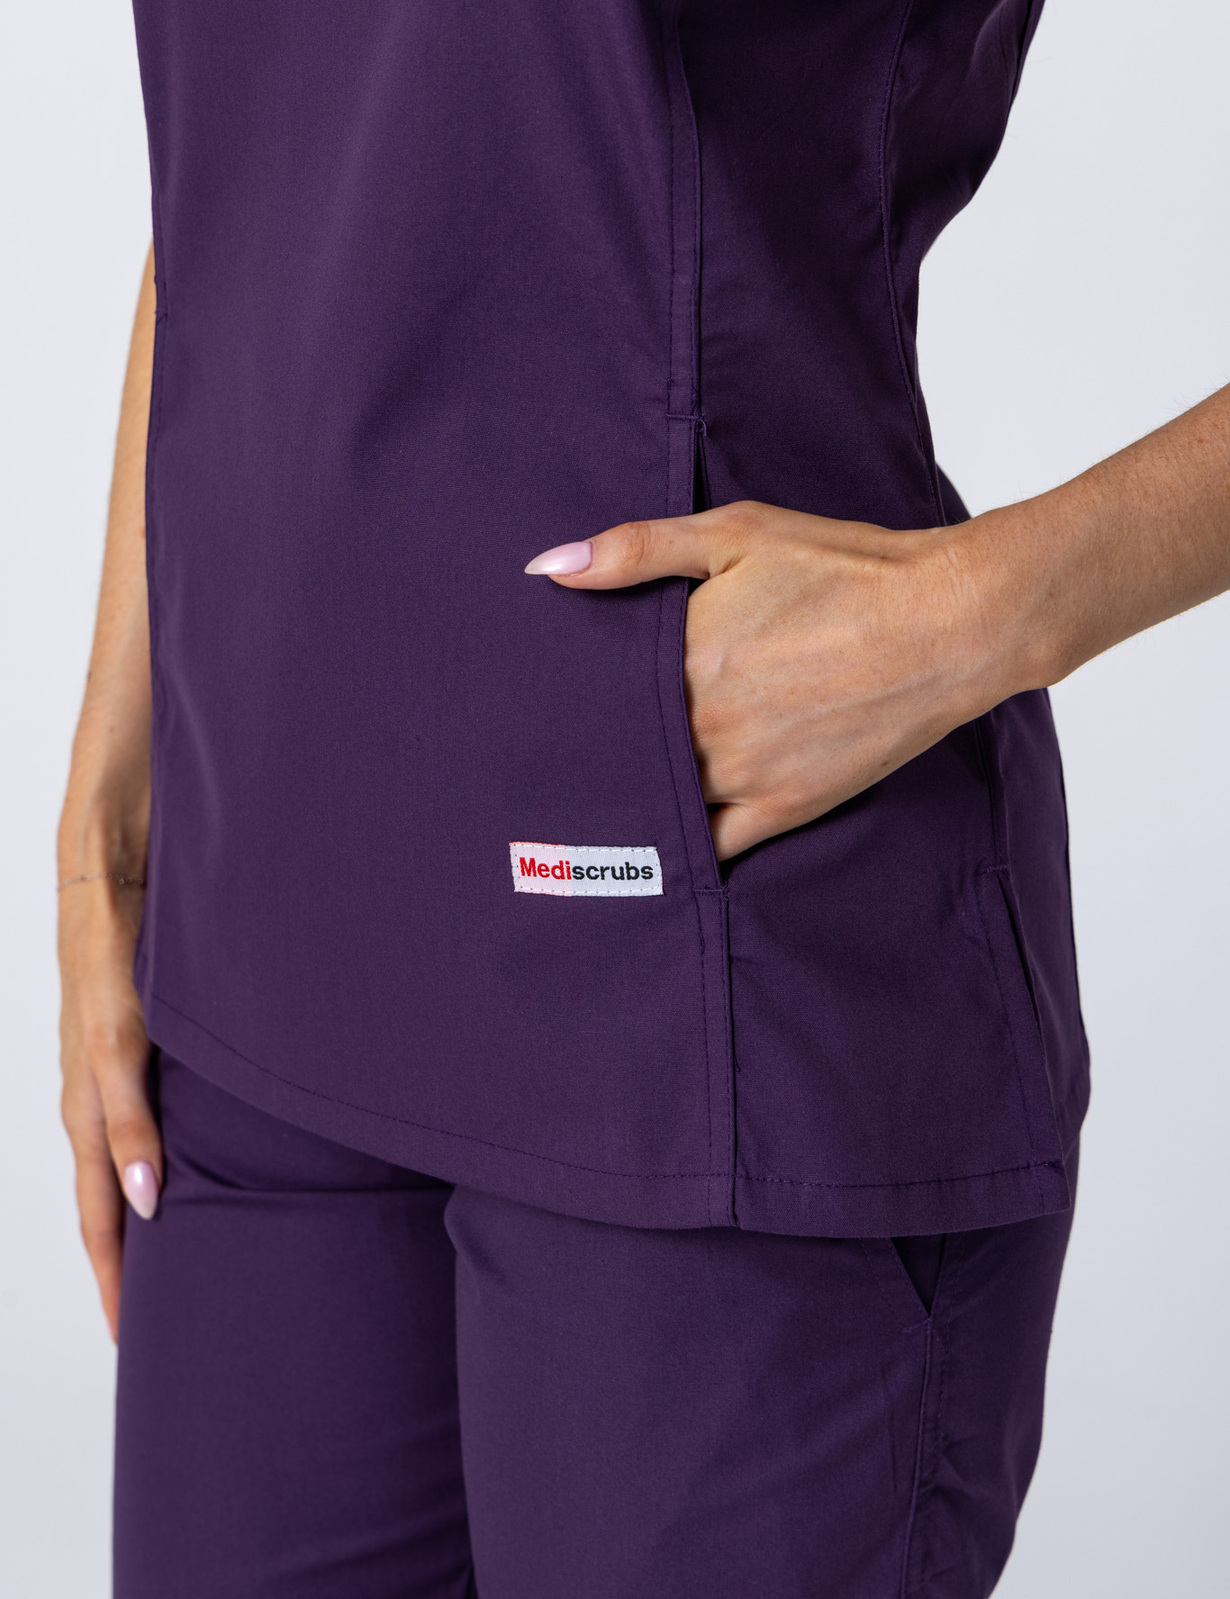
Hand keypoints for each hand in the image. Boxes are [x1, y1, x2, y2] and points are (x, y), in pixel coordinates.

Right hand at [57, 878, 158, 1339]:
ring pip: (129, 1161)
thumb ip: (130, 1117)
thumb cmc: (109, 951)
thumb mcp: (119, 1041)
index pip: (100, 1215)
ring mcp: (116, 1070)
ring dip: (146, 1213)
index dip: (113, 1274)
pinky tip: (194, 1164)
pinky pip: (145, 1117)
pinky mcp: (139, 1040)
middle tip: (152, 1316)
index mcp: (88, 1108)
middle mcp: (99, 1097)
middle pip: (110, 1199)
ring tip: (177, 1257)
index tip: (127, 1335)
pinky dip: (161, 1157)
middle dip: (125, 1261)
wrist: (114, 868)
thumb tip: (146, 1201)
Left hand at [526, 501, 1026, 858]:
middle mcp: (704, 726)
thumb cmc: (847, 569)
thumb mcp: (737, 534)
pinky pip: (708, 847)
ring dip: (626, 800)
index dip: (568, 699)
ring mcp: (743, 775)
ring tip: (579, 805)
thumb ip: (637, 550)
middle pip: (619, 753)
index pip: (596, 694)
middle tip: (546, 761)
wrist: (950, 622)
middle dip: (587, 753)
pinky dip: (676, 849)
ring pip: (657, 802)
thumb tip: (549, 569)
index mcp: (684, 659)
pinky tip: (647, 847)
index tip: (537, 706)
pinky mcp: (784, 809)